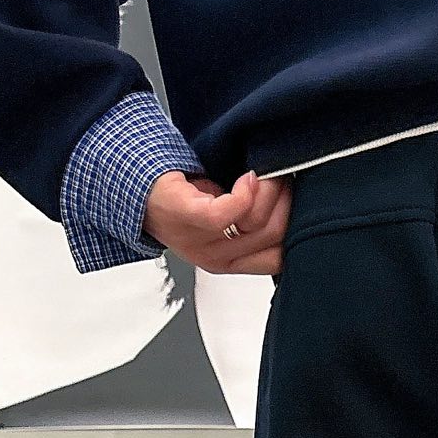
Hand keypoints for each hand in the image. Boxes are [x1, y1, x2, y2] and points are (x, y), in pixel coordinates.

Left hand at [142, 168, 291, 274]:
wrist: (138, 188)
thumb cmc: (182, 200)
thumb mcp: (224, 221)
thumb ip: (253, 225)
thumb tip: (294, 209)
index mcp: (232, 263)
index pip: (281, 261)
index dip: (297, 230)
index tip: (298, 204)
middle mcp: (218, 259)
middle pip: (275, 236)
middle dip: (286, 202)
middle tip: (282, 179)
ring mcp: (203, 242)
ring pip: (258, 223)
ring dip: (269, 190)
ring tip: (263, 174)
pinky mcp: (191, 219)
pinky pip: (231, 212)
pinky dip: (247, 191)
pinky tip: (247, 178)